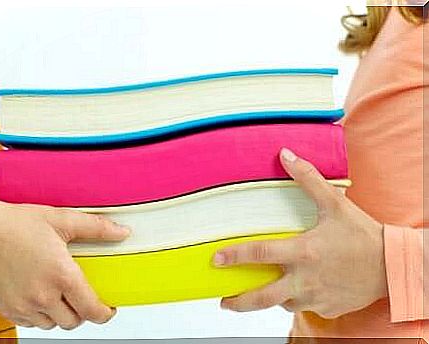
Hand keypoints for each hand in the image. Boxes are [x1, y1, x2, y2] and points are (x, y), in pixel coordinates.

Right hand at [0, 193, 129, 329]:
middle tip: (83, 298)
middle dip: (83, 313)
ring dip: (60, 314)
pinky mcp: (7, 309)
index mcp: (61, 275)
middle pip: (73, 322)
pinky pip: (30, 323)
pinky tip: (39, 296)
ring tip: (60, 295)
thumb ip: (96, 228)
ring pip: (51, 325)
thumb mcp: (63, 219)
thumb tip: (122, 232)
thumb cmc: (17, 224)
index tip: (108, 310)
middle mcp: (43, 295)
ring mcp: (23, 305)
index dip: (104, 314)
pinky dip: (39, 315)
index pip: (91, 309)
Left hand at [213, 148, 387, 318]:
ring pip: (283, 302)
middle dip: (239, 301)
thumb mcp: (335, 204)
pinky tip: (300, 287)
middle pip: (263, 297)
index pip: (260, 254)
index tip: (216, 260)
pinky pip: (304, 306)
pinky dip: (297, 298)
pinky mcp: (327, 309)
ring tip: (265, 287)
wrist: (394, 266)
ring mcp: (316, 297)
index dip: (235, 257)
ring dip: (272, 295)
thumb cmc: (363, 234)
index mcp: (304, 252)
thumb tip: (285, 155)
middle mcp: (305, 279)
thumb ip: (308, 179)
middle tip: (224, 301)